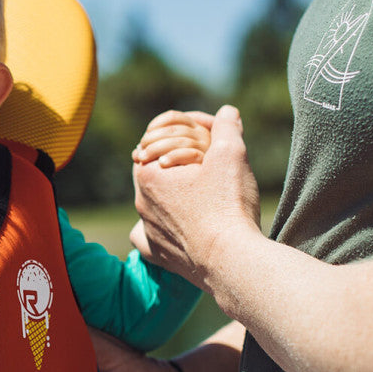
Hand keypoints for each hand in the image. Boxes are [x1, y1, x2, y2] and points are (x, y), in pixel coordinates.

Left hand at [132, 105, 260, 290]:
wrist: (231, 260)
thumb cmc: (228, 205)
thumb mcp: (231, 155)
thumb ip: (226, 128)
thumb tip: (227, 111)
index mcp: (149, 174)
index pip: (153, 143)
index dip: (176, 135)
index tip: (199, 138)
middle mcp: (141, 202)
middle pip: (151, 172)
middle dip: (171, 163)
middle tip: (197, 162)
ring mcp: (148, 230)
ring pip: (150, 204)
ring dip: (166, 195)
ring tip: (193, 192)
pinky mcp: (159, 254)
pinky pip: (147, 240)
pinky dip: (155, 232)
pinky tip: (167, 231)